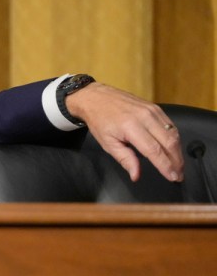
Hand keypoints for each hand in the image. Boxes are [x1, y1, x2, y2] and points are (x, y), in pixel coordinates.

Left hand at [66, 83, 183, 181]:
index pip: (154, 150)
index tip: (173, 177)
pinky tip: (173, 149)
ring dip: (178, 151)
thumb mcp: (108, 143)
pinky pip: (171, 125)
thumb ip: (125, 159)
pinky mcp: (155, 107)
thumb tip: (136, 175)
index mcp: (131, 127)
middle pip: (169, 142)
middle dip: (176, 161)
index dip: (166, 166)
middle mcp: (145, 117)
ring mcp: (152, 110)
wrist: (97, 97)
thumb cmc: (100, 121)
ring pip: (173, 133)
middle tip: (179, 175)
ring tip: (178, 165)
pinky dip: (174, 139)